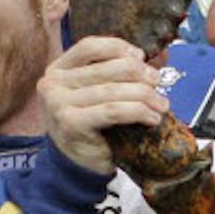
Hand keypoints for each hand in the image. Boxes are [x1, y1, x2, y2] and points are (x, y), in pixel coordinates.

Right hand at [37, 36, 168, 176]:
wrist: (75, 166)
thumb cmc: (91, 127)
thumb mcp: (99, 94)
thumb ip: (121, 74)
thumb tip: (161, 55)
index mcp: (58, 69)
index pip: (89, 47)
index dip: (118, 47)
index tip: (140, 56)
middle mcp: (52, 83)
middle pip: (105, 68)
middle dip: (139, 73)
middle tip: (157, 82)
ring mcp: (59, 104)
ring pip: (113, 91)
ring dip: (144, 95)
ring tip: (161, 104)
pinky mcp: (71, 123)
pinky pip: (113, 111)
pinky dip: (138, 111)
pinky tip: (151, 118)